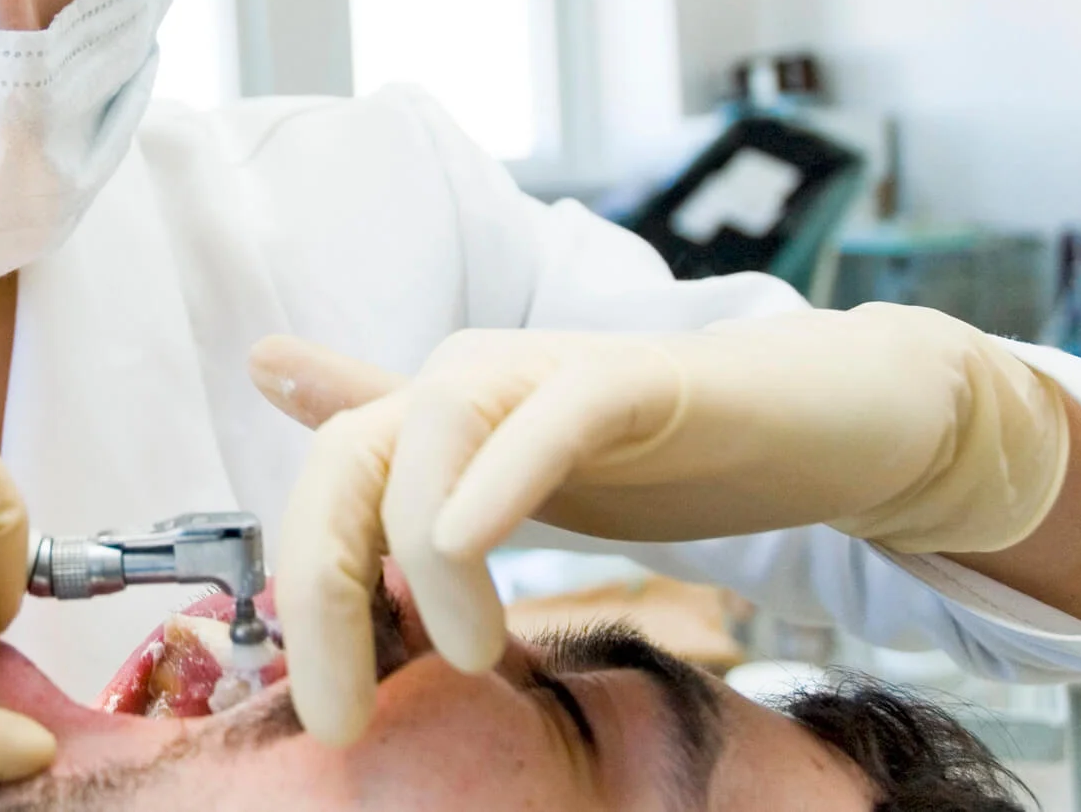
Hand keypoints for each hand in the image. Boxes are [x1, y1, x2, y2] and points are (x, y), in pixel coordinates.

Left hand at [251, 305, 1069, 744]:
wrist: (816, 416)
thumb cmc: (656, 452)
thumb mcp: (508, 480)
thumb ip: (399, 452)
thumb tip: (264, 365)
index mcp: (433, 419)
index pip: (323, 492)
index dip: (300, 595)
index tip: (324, 714)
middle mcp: (471, 379)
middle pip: (347, 459)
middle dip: (321, 587)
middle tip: (344, 715)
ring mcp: (550, 371)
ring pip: (438, 422)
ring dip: (428, 546)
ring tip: (466, 653)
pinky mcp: (637, 378)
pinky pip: (556, 413)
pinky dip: (503, 471)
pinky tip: (467, 538)